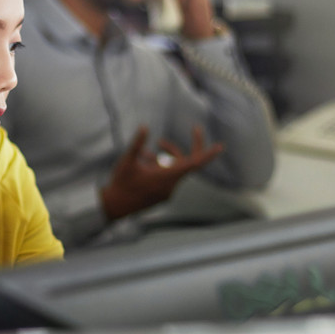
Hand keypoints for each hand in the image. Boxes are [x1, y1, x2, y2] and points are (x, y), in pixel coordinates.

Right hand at [100, 125, 224, 220]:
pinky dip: (160, 165)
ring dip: (166, 155)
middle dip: (191, 146)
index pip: (194, 164)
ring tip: (145, 152)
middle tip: (196, 128)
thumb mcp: (127, 160)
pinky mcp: (161, 194)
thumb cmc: (121, 183)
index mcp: (167, 177)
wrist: (114, 206)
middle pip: (188, 162)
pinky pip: (168, 176)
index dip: (207, 154)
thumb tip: (144, 127)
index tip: (220, 146)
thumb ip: (137, 143)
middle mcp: (171, 185)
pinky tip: (144, 160)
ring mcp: (167, 191)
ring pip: (175, 167)